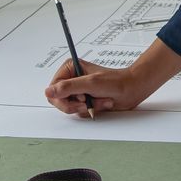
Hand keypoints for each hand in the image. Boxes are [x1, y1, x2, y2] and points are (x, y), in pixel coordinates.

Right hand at [44, 58, 159, 115]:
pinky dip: (92, 109)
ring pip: (71, 107)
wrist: (131, 89)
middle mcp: (72, 79)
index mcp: (69, 69)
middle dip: (76, 104)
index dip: (62, 99)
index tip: (78, 99)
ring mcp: (78, 90)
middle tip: (88, 102)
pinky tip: (102, 102)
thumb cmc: (115, 82)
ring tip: (100, 99)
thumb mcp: (90, 83)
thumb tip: (49, 91)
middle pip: (59, 100)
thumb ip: (68, 87)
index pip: (53, 89)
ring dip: (87, 106)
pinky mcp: (85, 100)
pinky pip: (80, 111)